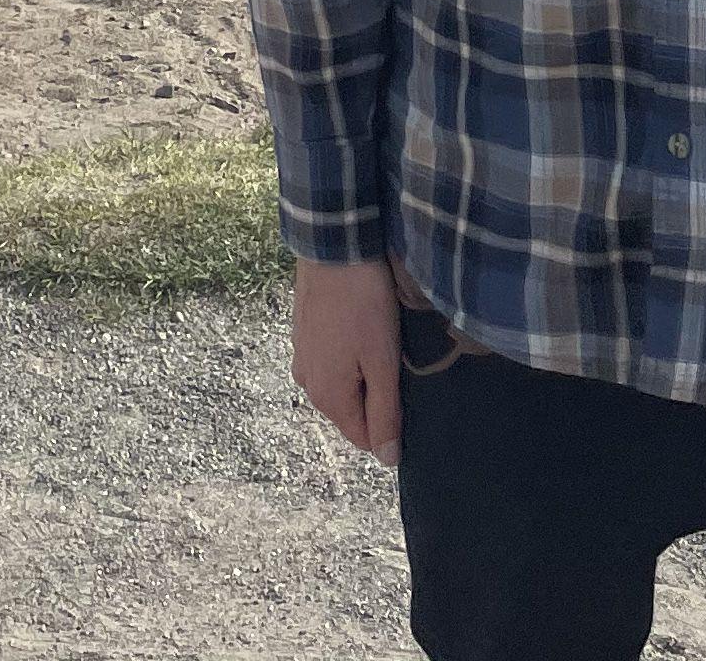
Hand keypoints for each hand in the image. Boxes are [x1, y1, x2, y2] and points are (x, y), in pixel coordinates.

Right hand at [291, 257, 403, 462]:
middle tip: (394, 357)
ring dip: (361, 370)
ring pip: (341, 383)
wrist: (333, 246)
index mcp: (328, 398)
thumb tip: (386, 460)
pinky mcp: (302, 332)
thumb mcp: (383, 362)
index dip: (391, 421)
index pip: (365, 438)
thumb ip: (385, 413)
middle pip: (352, 410)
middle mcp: (308, 384)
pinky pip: (330, 359)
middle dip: (376, 394)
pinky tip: (359, 325)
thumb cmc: (364, 306)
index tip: (404, 386)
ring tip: (379, 338)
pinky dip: (347, 351)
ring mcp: (301, 356)